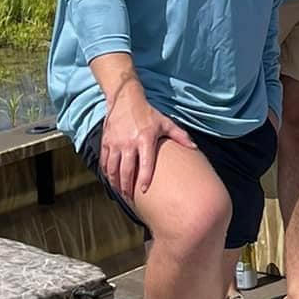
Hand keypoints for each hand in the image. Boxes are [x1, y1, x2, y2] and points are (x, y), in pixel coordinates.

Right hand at [100, 83, 194, 202]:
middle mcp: (128, 142)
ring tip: (120, 192)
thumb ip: (180, 136)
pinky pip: (104, 161)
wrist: (125, 99)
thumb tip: (194, 148)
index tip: (144, 191)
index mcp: (145, 139)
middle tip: (130, 198)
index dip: (144, 179)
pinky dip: (106, 173)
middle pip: (126, 170)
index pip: (145, 164)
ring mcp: (115, 143)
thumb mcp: (165, 123)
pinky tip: (111, 180)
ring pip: (112, 168)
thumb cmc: (148, 113)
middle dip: (127, 187)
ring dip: (115, 183)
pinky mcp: (106, 142)